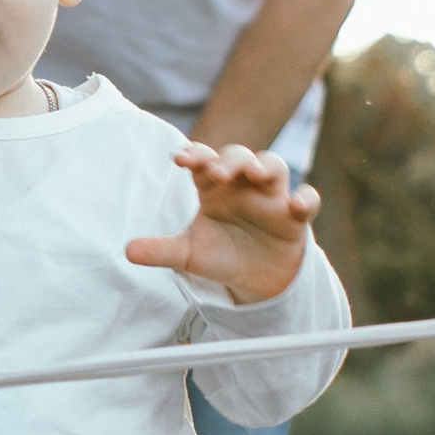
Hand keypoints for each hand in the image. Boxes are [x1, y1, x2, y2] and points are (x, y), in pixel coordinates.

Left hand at [124, 139, 317, 303]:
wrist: (253, 279)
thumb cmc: (220, 255)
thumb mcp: (188, 255)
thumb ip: (161, 250)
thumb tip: (127, 251)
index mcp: (214, 188)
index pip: (204, 161)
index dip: (195, 155)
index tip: (180, 159)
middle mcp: (242, 185)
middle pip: (240, 156)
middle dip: (230, 159)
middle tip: (218, 171)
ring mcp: (271, 197)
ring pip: (273, 166)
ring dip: (265, 166)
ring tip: (255, 174)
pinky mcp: (294, 217)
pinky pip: (307, 200)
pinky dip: (306, 199)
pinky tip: (296, 205)